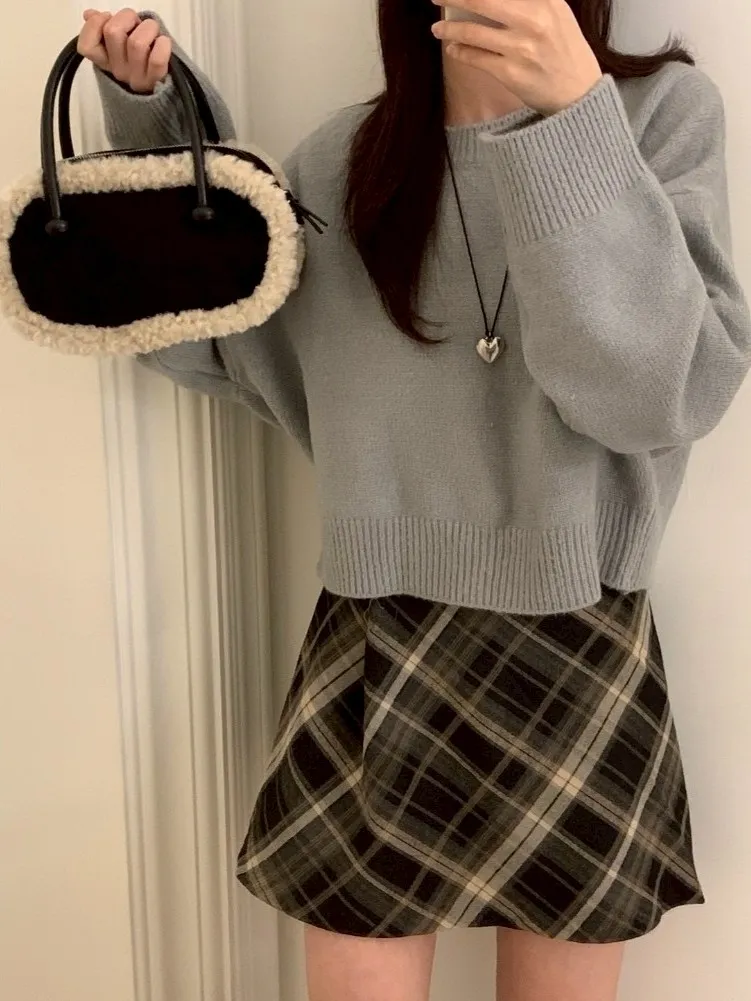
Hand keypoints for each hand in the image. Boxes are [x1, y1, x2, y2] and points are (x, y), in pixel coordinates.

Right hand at [77, 8, 171, 93]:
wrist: (164, 92)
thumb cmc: (141, 60)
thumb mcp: (118, 45)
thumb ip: (102, 29)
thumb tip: (89, 15)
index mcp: (105, 61)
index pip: (86, 46)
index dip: (95, 24)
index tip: (108, 18)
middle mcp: (118, 71)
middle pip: (112, 32)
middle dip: (126, 16)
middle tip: (136, 22)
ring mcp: (136, 78)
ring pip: (137, 43)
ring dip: (148, 28)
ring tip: (153, 32)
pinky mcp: (157, 80)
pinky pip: (157, 59)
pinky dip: (163, 44)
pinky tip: (163, 43)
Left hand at [431, 0, 602, 114]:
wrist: (578, 92)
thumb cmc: (564, 49)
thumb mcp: (556, 11)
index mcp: (546, 1)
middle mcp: (533, 21)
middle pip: (482, 1)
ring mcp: (521, 48)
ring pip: (474, 32)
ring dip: (450, 29)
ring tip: (438, 28)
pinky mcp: (511, 73)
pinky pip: (476, 59)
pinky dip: (460, 52)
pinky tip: (453, 49)